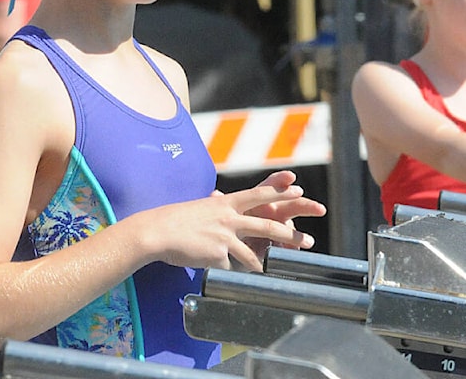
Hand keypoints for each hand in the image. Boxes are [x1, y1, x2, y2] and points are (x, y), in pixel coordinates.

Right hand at [142, 176, 322, 272]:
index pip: (258, 194)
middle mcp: (228, 217)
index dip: (279, 193)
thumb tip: (226, 215)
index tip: (298, 190)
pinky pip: (228, 267)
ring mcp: (224, 236)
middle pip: (266, 225)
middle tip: (308, 240)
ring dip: (262, 265)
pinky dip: (224, 271)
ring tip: (271, 274)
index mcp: (225, 203)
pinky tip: (214, 270)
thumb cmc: (175, 220)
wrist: (157, 230)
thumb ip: (219, 211)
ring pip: (252, 254)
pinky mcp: (217, 254)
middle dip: (290, 234)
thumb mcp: (202, 208)